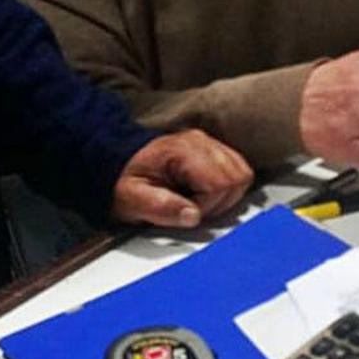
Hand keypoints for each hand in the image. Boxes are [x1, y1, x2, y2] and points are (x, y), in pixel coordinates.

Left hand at [111, 130, 252, 228]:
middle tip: (192, 206)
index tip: (186, 209)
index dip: (207, 205)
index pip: (220, 183)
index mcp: (182, 151)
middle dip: (220, 202)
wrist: (116, 163)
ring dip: (226, 195)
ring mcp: (208, 143)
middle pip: (238, 177)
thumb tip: (192, 216)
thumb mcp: (133, 199)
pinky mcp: (212, 150)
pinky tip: (205, 193)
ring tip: (198, 200)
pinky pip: (237, 169)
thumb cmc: (124, 180)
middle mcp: (200, 142)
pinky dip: (228, 186)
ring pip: (242, 173)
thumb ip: (161, 207)